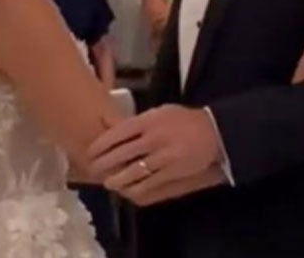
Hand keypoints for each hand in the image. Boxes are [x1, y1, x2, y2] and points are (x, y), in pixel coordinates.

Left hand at [88, 104, 220, 201]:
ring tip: (109, 182)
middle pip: (120, 154)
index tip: (90, 152)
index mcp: (148, 121)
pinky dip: (134, 189)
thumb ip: (135, 121)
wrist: (213, 133)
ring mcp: (162, 157)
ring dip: (116, 180)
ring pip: (131, 173)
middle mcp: (153, 138)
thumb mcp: (159, 113)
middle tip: (93, 169)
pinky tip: (127, 190)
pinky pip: (147, 184)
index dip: (100, 145)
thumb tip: (109, 126)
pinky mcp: (171, 173)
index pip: (117, 134)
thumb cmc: (183, 120)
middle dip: (103, 164)